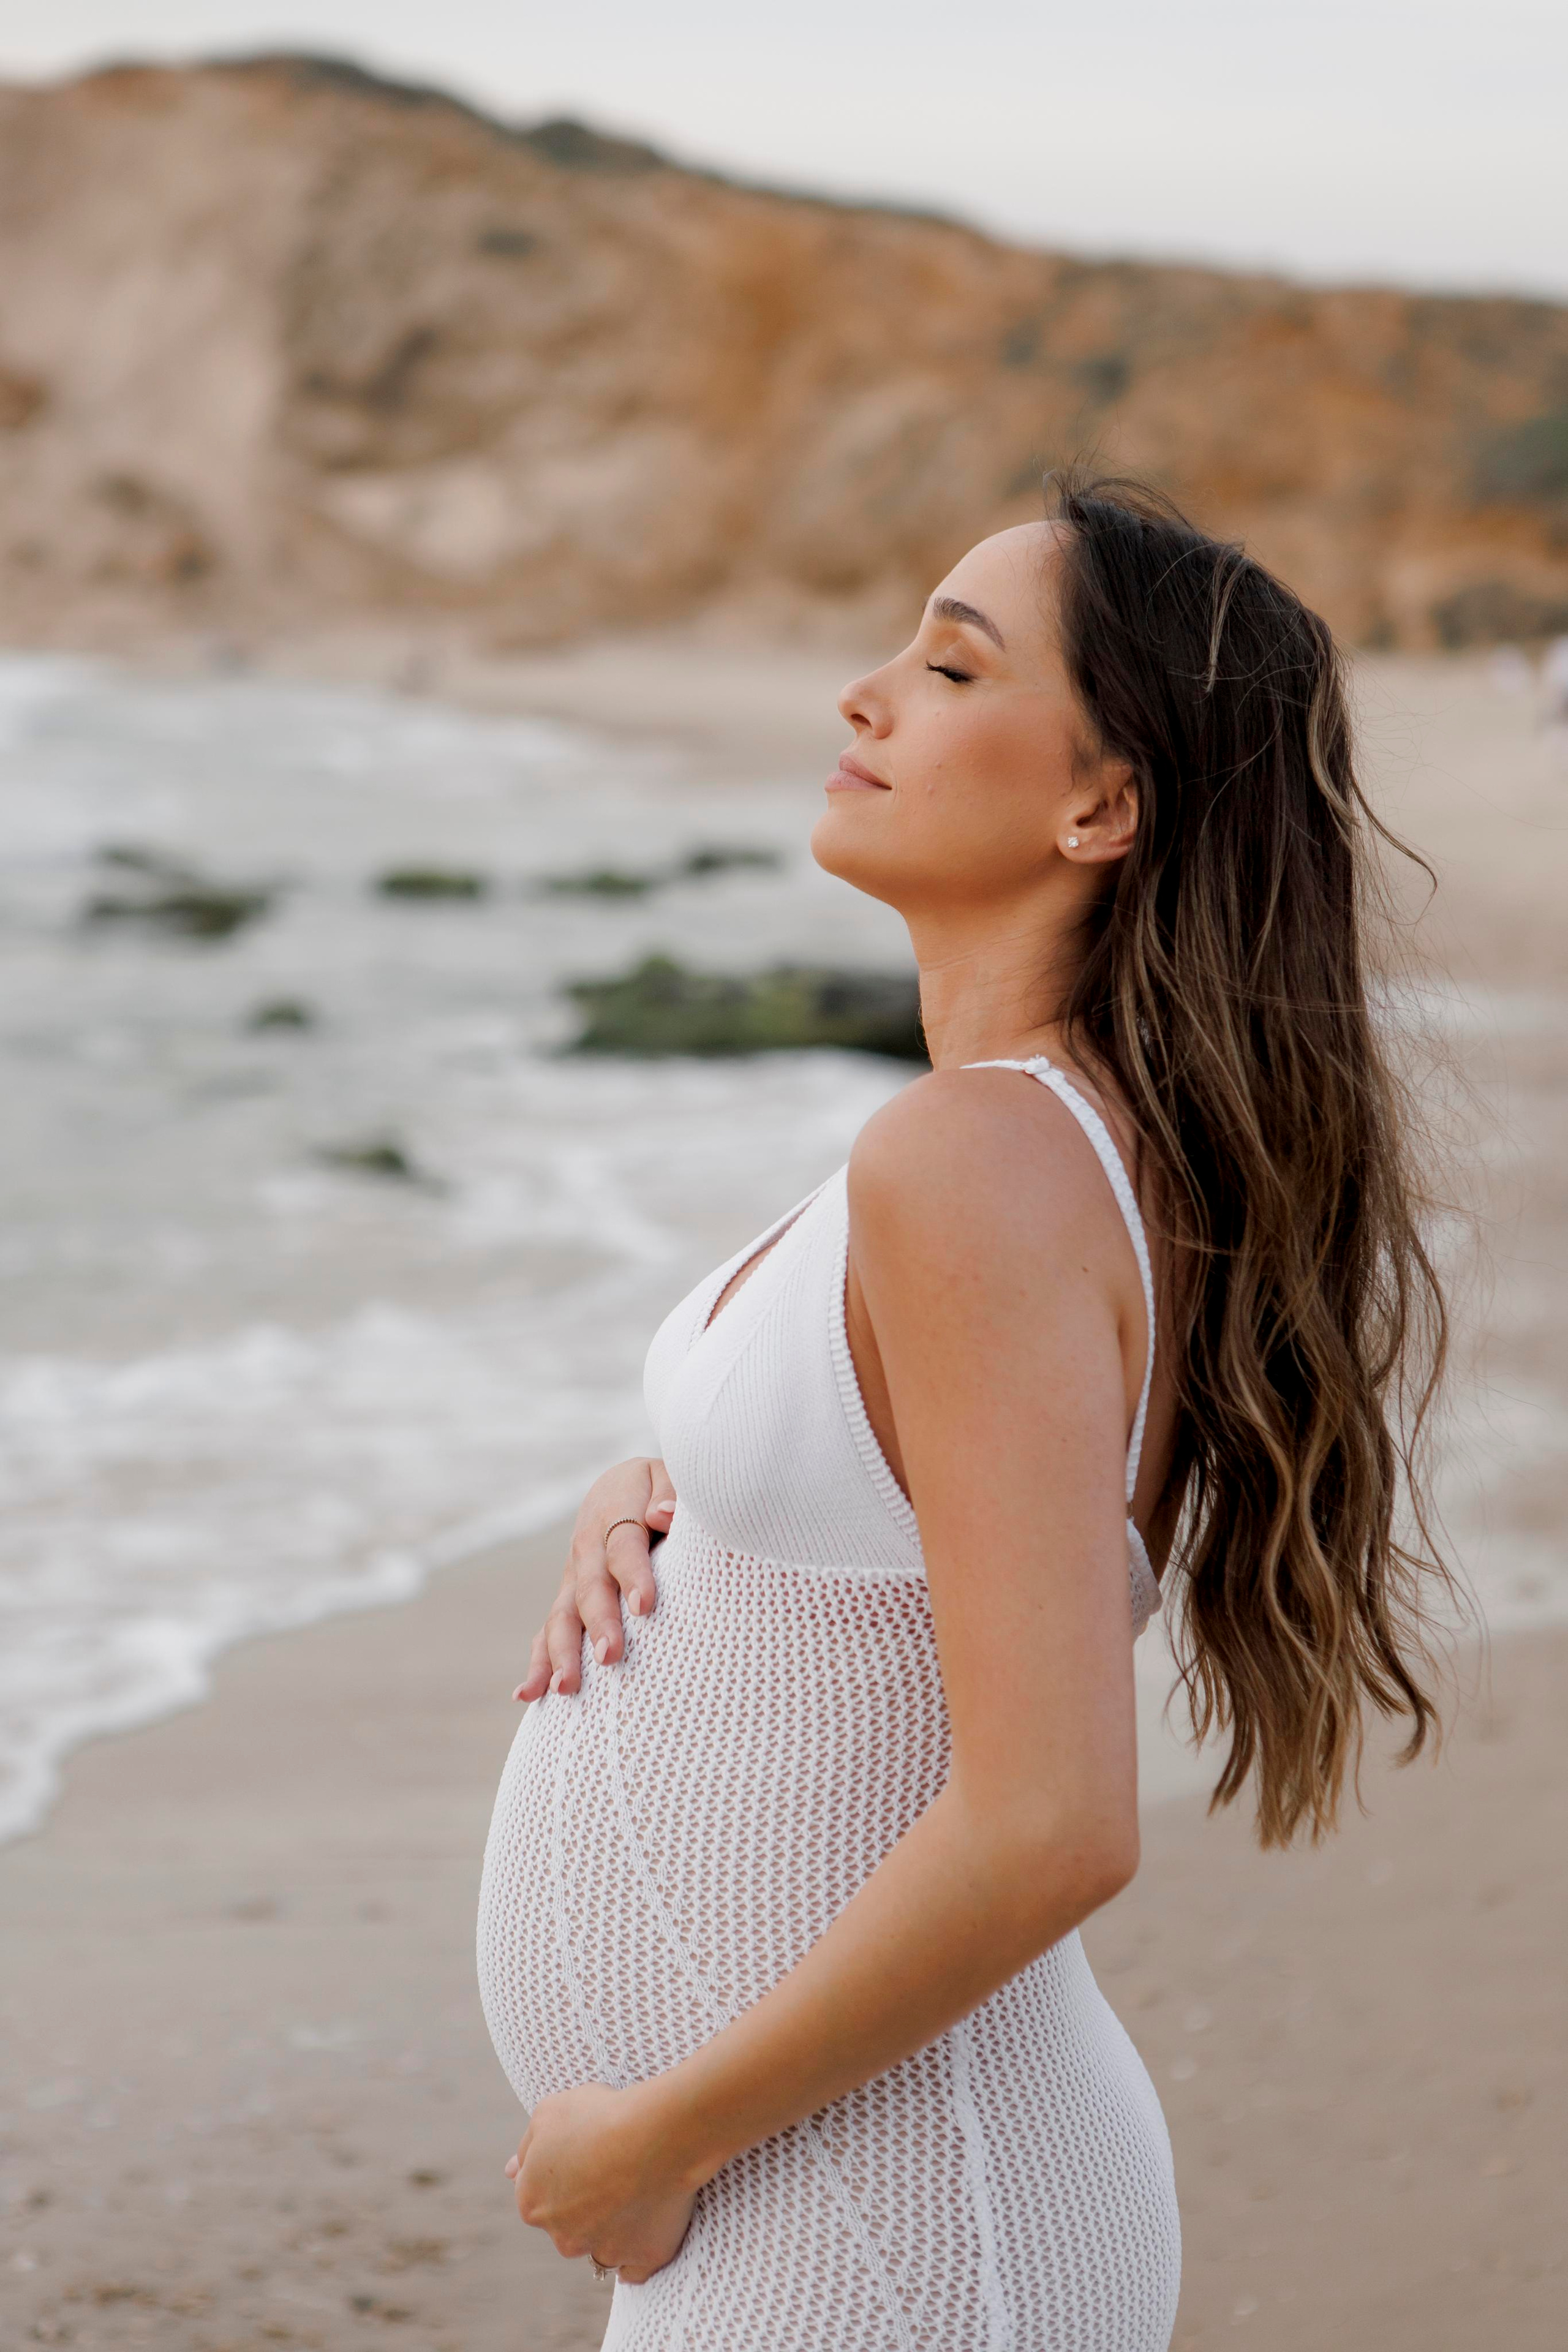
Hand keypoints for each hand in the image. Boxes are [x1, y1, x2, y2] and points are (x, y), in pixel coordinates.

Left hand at [505, 2083, 697, 2282]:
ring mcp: (603, 2252)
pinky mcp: (642, 2259)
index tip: (586, 2153)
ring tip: (637, 2187)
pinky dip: (638, 2252)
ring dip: (612, 2227)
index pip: (539, 2195)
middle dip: (585, 2205)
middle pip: (569, 2225)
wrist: (652, 2133)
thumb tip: (512, 2171)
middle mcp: (562, 2237)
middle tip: (612, 2168)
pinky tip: (647, 2225)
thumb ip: (528, 2147)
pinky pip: (635, 2268)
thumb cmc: (598, 2116)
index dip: (564, 2171)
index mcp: (533, 2203)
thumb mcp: (549, 2113)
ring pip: (601, 2246)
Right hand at [514, 1459, 675, 1699]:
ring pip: (562, 1616)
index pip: (624, 1545)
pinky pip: (548, 1632)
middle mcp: (587, 1548)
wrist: (621, 1487)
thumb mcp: (668, 1477)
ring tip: (565, 1688)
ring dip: (562, 1653)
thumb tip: (662, 1514)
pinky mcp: (567, 1599)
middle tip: (610, 1657)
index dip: (633, 1574)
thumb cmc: (656, 1488)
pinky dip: (537, 1662)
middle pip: (591, 1588)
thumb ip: (669, 1494)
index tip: (645, 1605)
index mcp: (615, 1513)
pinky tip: (528, 1694)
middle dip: (600, 1623)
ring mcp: (573, 1577)